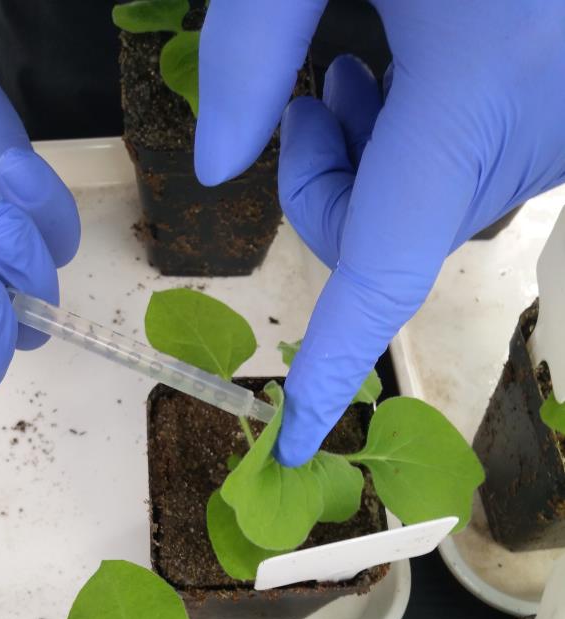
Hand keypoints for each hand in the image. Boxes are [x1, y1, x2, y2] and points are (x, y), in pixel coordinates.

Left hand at [196, 1, 564, 464]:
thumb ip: (249, 49)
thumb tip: (216, 167)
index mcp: (470, 101)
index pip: (381, 277)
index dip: (332, 367)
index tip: (294, 441)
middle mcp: (527, 138)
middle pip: (390, 239)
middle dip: (324, 189)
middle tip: (314, 96)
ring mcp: (559, 134)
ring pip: (429, 207)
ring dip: (371, 160)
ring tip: (365, 60)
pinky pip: (474, 171)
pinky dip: (422, 143)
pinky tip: (419, 62)